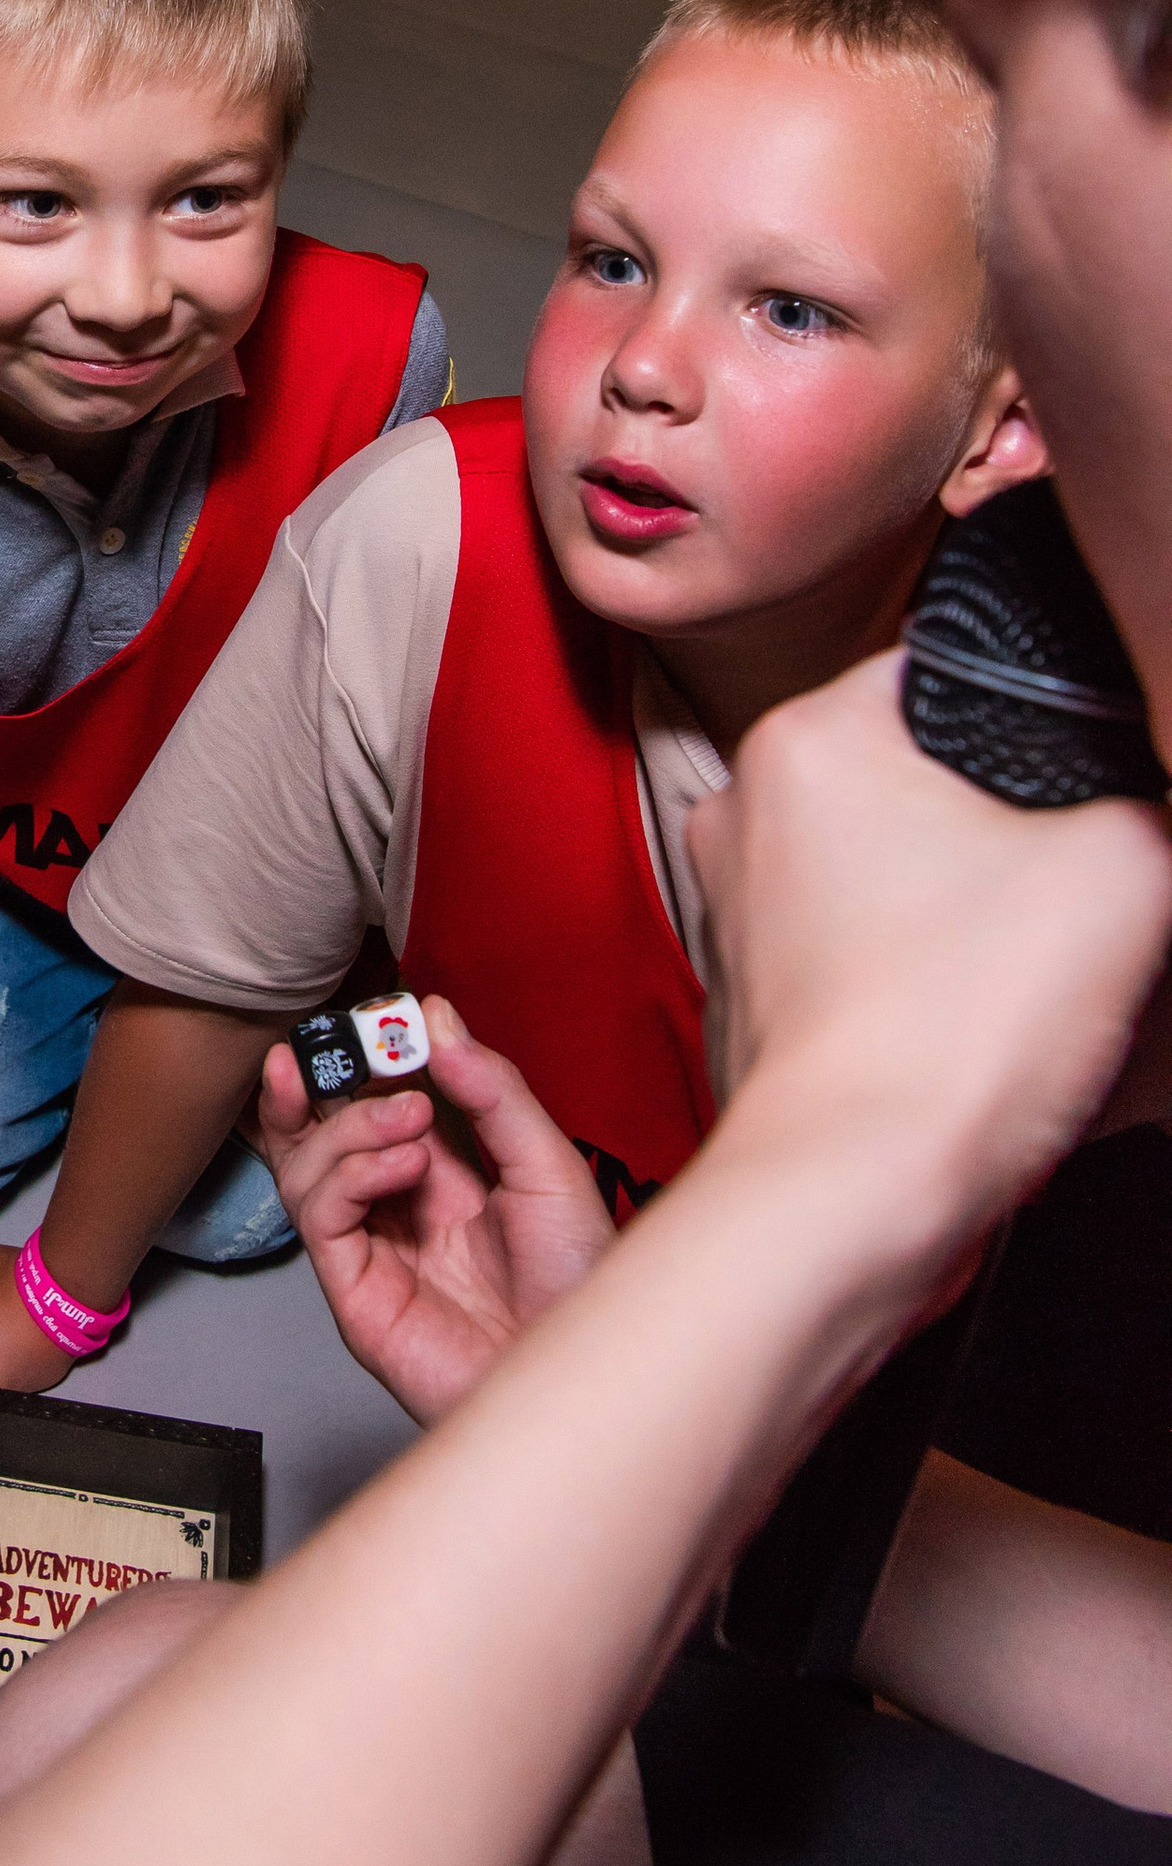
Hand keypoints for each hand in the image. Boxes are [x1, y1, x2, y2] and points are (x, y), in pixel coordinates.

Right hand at [259, 999, 615, 1425]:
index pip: (373, 1103)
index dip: (362, 1058)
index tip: (378, 1016)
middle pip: (315, 1133)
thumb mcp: (547, 1163)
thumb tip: (435, 1016)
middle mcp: (397, 1207)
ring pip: (306, 1168)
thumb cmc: (580, 1284)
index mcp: (443, 1174)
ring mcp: (372, 1249)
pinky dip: (350, 1176)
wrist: (586, 1372)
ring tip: (412, 1119)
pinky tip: (405, 1167)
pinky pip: (319, 1216)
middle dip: (316, 1082)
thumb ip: (492, 1090)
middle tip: (349, 1046)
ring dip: (349, 1126)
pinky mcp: (356, 1292)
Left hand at [691, 651, 1171, 1260]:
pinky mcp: (750, 995)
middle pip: (921, 778)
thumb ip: (1147, 792)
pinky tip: (972, 1019)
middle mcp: (744, 806)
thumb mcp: (1122, 866)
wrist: (854, 1198)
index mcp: (809, 736)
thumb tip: (1140, 794)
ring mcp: (733, 907)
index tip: (1093, 782)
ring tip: (1024, 969)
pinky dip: (918, 973)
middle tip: (1068, 890)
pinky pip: (859, 950)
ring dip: (967, 907)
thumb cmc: (955, 1029)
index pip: (947, 667)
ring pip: (893, 869)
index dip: (1041, 717)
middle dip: (1007, 827)